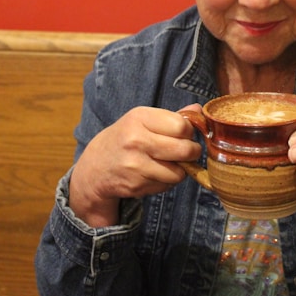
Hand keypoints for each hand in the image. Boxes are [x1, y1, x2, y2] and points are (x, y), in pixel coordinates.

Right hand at [69, 104, 202, 226]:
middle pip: (185, 149)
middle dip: (192, 152)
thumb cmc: (125, 138)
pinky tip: (156, 173)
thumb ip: (172, 117)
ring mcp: (136, 165)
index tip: (184, 134)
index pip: (182, 126)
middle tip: (187, 151)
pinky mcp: (136, 185)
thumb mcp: (143, 120)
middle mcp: (136, 140)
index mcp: (139, 118)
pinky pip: (167, 185)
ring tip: (169, 162)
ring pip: (179, 172)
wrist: (96, 167)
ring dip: (180, 169)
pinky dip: (168, 181)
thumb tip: (199, 109)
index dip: (189, 131)